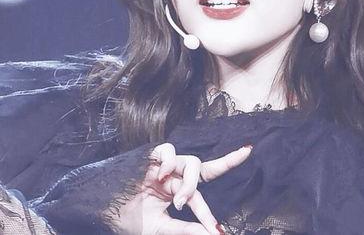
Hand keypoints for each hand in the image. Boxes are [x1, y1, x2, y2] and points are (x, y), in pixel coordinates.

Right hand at [112, 142, 252, 234]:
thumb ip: (185, 228)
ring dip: (189, 183)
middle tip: (226, 172)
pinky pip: (169, 149)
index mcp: (180, 189)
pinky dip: (170, 162)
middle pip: (204, 169)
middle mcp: (176, 175)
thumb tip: (212, 233)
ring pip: (191, 162)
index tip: (248, 155)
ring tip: (177, 200)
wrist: (102, 212)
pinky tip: (161, 177)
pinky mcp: (151, 157)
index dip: (228, 164)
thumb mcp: (161, 227)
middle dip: (218, 170)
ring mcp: (165, 166)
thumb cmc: (130, 219)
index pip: (209, 178)